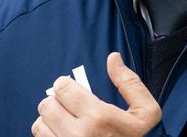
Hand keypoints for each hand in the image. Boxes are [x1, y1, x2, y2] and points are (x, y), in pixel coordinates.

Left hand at [32, 52, 160, 136]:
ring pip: (39, 125)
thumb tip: (113, 58)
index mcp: (99, 117)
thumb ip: (129, 82)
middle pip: (47, 106)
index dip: (66, 85)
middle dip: (56, 101)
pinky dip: (49, 135)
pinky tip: (63, 134)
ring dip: (50, 120)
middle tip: (69, 105)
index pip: (62, 88)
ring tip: (65, 121)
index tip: (73, 90)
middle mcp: (79, 135)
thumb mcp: (146, 111)